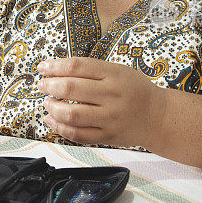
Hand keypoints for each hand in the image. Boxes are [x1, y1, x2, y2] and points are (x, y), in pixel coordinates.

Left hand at [36, 57, 163, 146]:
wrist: (158, 117)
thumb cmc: (135, 91)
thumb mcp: (118, 71)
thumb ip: (91, 70)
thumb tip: (57, 70)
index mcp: (114, 74)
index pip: (77, 66)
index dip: (55, 66)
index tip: (43, 67)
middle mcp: (112, 95)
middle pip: (71, 88)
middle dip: (50, 85)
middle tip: (43, 85)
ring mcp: (109, 118)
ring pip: (71, 114)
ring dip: (52, 108)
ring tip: (48, 103)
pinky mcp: (107, 136)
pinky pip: (78, 135)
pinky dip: (60, 128)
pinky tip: (52, 120)